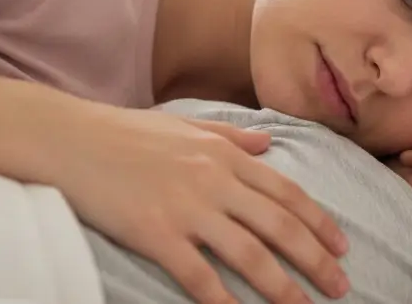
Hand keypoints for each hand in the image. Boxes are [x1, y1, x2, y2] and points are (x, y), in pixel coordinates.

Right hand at [51, 106, 349, 303]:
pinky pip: (198, 275)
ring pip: (249, 254)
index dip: (319, 222)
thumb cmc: (126, 132)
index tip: (341, 245)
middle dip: (316, 259)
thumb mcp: (186, 125)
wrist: (70, 139)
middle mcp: (214, 180)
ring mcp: (186, 208)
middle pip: (279, 226)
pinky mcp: (155, 233)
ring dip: (282, 285)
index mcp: (225, 154)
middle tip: (341, 286)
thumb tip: (269, 143)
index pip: (287, 193)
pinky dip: (222, 299)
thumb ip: (232, 136)